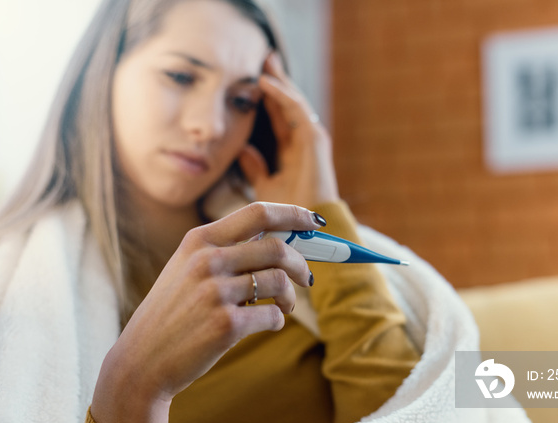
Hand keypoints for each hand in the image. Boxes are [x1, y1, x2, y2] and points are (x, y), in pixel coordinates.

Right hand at [90, 202, 323, 422]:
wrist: (142, 361)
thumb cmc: (172, 314)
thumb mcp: (187, 269)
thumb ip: (225, 251)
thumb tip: (280, 241)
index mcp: (199, 240)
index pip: (258, 213)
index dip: (293, 214)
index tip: (314, 221)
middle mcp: (207, 260)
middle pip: (277, 248)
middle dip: (301, 263)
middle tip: (308, 278)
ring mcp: (215, 292)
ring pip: (279, 281)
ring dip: (291, 296)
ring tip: (284, 306)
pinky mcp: (226, 324)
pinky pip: (272, 315)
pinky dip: (277, 320)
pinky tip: (267, 324)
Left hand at [238, 52, 339, 208]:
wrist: (305, 230)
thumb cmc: (288, 213)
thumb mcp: (265, 186)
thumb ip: (255, 167)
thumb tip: (242, 149)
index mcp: (293, 151)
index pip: (280, 115)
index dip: (269, 97)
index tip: (255, 78)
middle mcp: (304, 141)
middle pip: (289, 103)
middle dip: (277, 80)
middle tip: (265, 57)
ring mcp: (312, 140)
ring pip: (294, 102)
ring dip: (280, 81)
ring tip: (265, 62)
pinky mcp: (315, 140)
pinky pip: (297, 111)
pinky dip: (282, 96)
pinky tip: (265, 84)